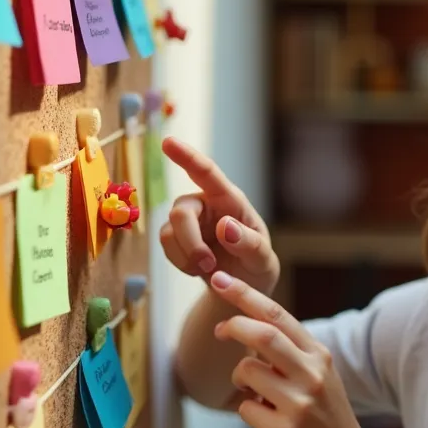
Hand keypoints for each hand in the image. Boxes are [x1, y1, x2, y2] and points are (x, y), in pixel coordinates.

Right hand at [160, 138, 279, 293]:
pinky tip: (197, 268)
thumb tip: (225, 226)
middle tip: (208, 264)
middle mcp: (206, 203)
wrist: (242, 285)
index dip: (187, 157)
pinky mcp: (176, 235)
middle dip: (190, 242)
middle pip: (180, 211)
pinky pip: (165, 245)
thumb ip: (249, 244)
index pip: (208, 173)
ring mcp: (189, 218)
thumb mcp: (263, 259)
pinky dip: (180, 262)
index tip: (169, 142)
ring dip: (186, 256)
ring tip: (208, 268)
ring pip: (168, 231)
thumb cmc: (256, 264)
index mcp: (231, 200)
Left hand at [210, 271, 399, 427]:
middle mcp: (312, 375)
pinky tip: (267, 419)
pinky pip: (244, 408)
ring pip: (247, 371)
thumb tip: (246, 324)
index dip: (246, 295)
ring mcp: (299, 404)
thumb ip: (290, 349)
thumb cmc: (324, 412)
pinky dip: (247, 410)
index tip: (222, 280)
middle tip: (220, 331)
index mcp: (319, 355)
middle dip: (234, 326)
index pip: (278, 315)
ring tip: (256, 393)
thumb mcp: (318, 373)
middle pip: (262, 335)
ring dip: (240, 379)